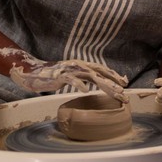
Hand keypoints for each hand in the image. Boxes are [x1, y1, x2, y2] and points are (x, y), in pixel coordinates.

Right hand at [9, 55, 129, 97]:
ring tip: (114, 93)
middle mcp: (80, 65)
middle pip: (102, 74)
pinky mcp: (61, 75)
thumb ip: (87, 76)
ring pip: (92, 77)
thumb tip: (101, 81)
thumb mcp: (75, 75)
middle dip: (115, 85)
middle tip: (125, 96)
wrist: (35, 72)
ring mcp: (71, 70)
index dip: (115, 76)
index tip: (125, 84)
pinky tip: (86, 91)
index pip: (103, 70)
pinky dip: (79, 84)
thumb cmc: (57, 76)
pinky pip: (72, 80)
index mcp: (84, 65)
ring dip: (105, 86)